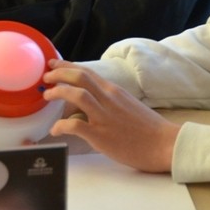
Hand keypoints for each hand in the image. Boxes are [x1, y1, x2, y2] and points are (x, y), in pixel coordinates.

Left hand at [42, 60, 180, 172]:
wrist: (164, 144)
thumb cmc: (149, 128)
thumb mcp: (128, 105)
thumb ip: (110, 101)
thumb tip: (92, 102)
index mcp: (114, 91)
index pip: (87, 72)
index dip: (67, 66)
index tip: (54, 65)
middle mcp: (109, 99)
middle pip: (80, 77)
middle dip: (59, 74)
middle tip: (46, 78)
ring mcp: (105, 116)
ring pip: (77, 95)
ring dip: (59, 93)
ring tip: (47, 96)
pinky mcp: (101, 135)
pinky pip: (76, 125)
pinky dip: (61, 125)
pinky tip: (55, 130)